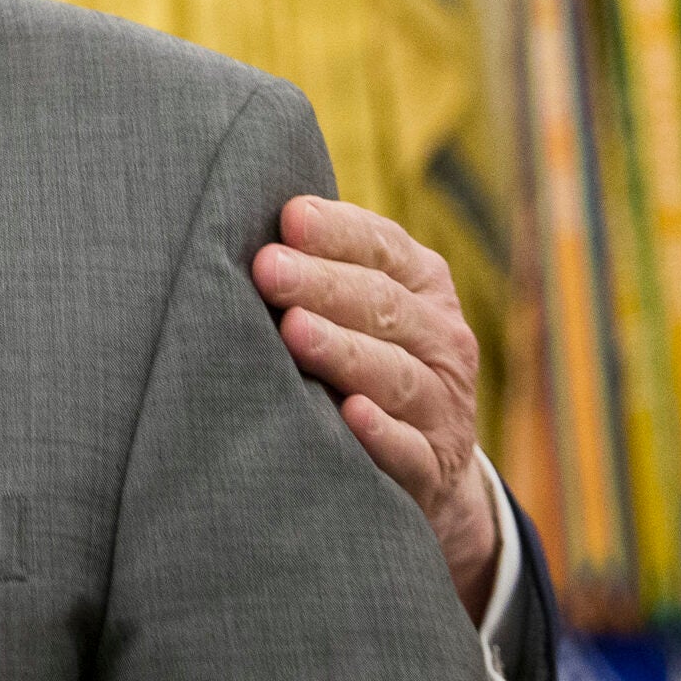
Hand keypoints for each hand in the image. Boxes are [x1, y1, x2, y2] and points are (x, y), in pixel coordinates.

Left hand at [253, 195, 497, 618]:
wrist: (429, 467)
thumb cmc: (365, 357)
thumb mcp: (360, 305)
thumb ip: (319, 263)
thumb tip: (237, 213)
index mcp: (422, 284)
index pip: (383, 247)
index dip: (337, 231)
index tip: (287, 217)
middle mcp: (441, 339)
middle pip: (383, 305)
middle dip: (323, 284)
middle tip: (267, 268)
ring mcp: (443, 406)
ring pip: (395, 374)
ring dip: (343, 350)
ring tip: (293, 330)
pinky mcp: (433, 468)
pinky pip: (409, 450)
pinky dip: (381, 434)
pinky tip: (349, 415)